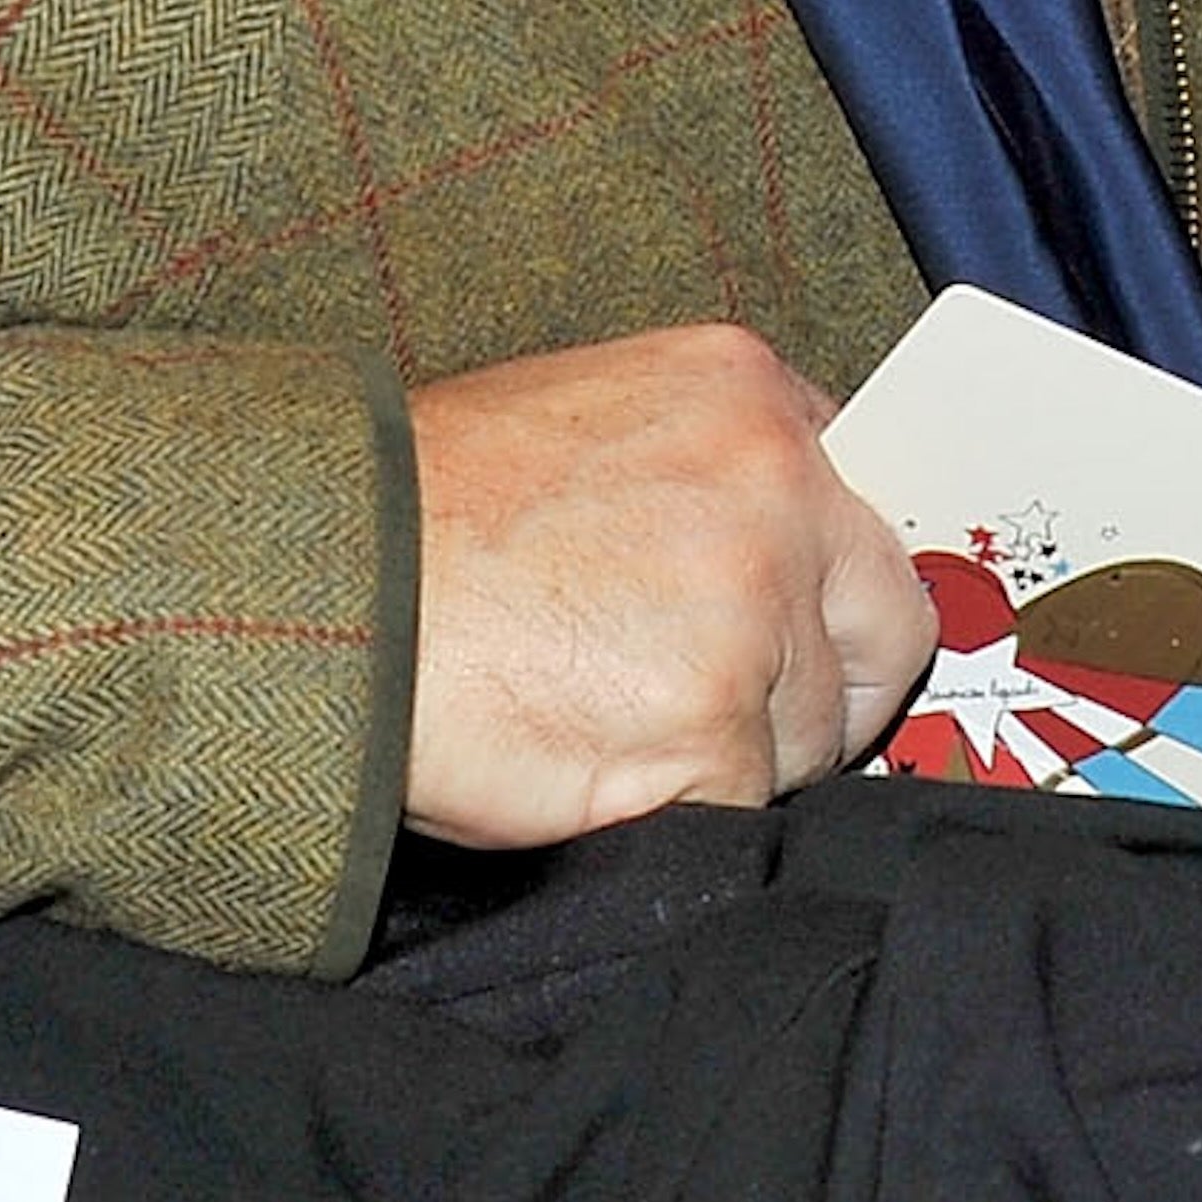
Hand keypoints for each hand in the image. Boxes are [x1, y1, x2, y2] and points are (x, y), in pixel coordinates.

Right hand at [395, 321, 940, 846]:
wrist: (317, 587)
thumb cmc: (416, 516)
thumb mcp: (584, 424)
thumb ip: (702, 472)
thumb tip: (780, 556)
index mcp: (746, 393)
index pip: (866, 512)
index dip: (828, 591)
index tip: (798, 632)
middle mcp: (773, 484)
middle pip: (884, 627)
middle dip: (823, 687)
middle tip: (716, 708)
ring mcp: (750, 607)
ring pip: (813, 732)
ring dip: (730, 754)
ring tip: (601, 717)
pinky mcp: (710, 723)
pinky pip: (740, 805)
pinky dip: (671, 808)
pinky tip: (586, 762)